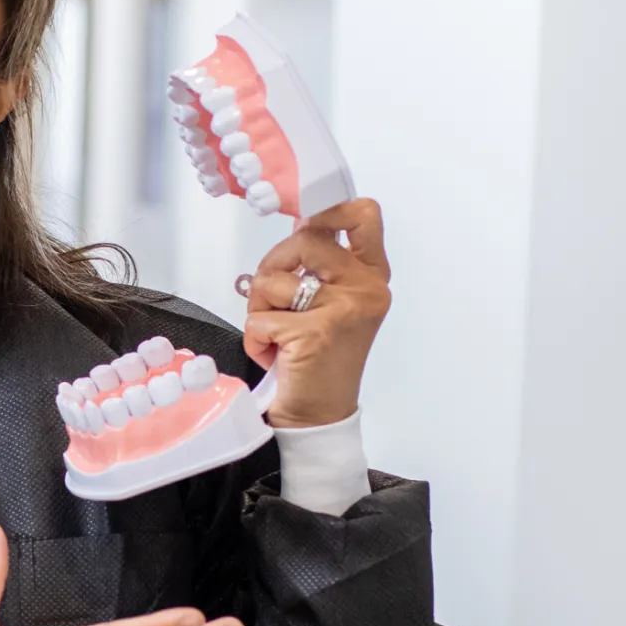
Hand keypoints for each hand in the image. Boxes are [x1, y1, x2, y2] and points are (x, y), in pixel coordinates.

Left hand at [244, 199, 390, 427]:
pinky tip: (273, 356)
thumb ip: (323, 266)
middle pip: (304, 239)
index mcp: (371, 277)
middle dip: (272, 266)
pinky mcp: (313, 333)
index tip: (304, 226)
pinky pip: (258, 319)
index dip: (327, 210)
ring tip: (276, 335)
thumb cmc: (319, 360)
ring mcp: (342, 310)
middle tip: (271, 299)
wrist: (319, 416)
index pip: (363, 215)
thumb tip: (300, 223)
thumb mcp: (333, 305)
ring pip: (272, 280)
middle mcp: (365, 289)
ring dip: (259, 309)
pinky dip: (254, 339)